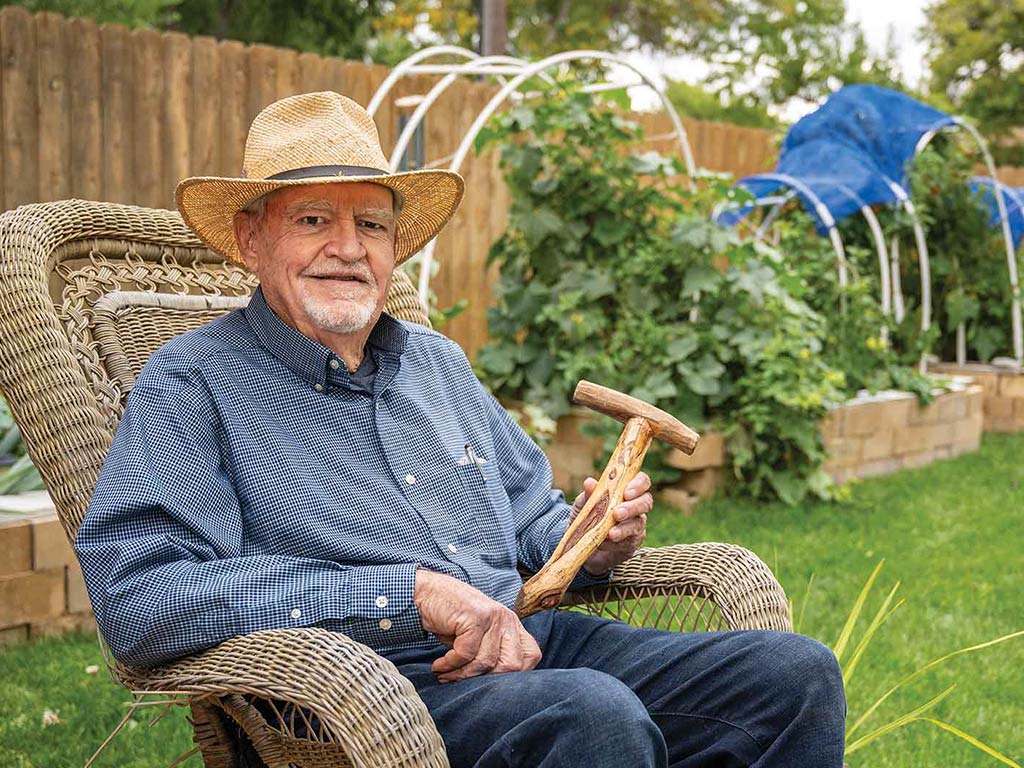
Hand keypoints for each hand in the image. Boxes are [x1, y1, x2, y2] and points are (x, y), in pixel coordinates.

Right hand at [414, 569, 541, 682]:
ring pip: (486, 662)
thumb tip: (496, 687)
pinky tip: (438, 666)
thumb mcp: (477, 636)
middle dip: (488, 680)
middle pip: (513, 664)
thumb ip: (491, 653)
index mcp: (511, 624)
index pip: (531, 655)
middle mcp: (506, 619)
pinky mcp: (474, 617)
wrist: (425, 593)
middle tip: (465, 681)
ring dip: (461, 675)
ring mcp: (492, 617)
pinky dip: (449, 665)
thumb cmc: (450, 619)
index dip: (515, 675)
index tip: (489, 680)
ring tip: (445, 676)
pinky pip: (465, 654)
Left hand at [571, 471, 653, 576]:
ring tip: (611, 533)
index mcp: (627, 490)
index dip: (638, 485)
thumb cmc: (588, 516)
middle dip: (632, 507)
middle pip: (646, 502)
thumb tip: (590, 483)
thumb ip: (589, 494)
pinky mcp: (632, 543)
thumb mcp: (584, 503)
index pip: (642, 481)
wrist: (582, 542)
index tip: (626, 493)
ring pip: (638, 524)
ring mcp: (636, 525)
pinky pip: (629, 542)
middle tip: (617, 513)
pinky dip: (616, 543)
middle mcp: (636, 506)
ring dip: (624, 528)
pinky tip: (604, 543)